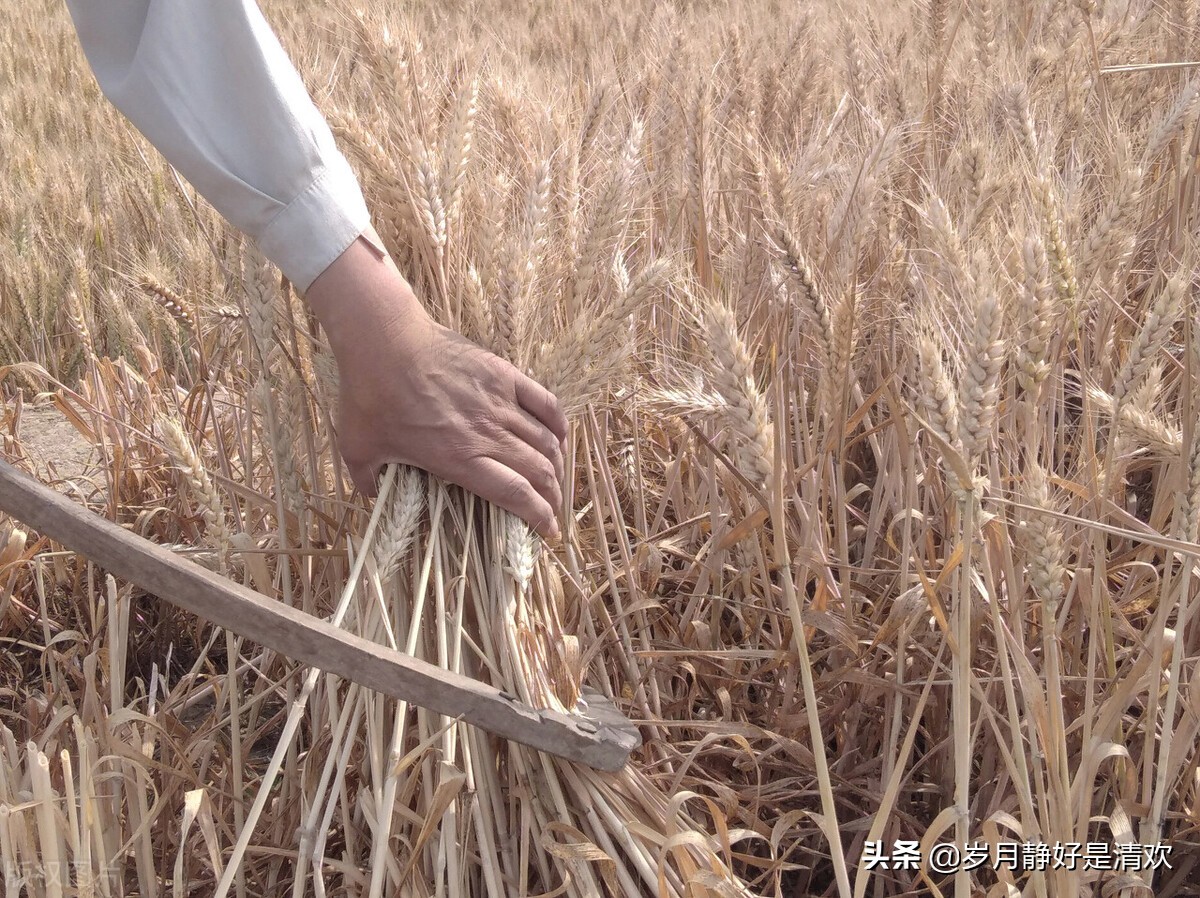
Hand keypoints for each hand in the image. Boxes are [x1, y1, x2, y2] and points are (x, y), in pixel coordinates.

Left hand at [305, 233, 567, 537]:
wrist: (384, 340)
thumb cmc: (369, 395)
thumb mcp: (358, 449)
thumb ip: (368, 481)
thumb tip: (372, 497)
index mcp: (458, 459)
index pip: (516, 494)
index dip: (538, 516)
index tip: (547, 530)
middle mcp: (487, 434)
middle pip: (538, 471)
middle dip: (552, 496)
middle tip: (552, 508)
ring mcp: (499, 403)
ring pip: (546, 441)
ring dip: (557, 465)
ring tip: (556, 478)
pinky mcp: (503, 375)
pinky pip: (545, 402)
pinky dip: (558, 424)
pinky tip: (561, 436)